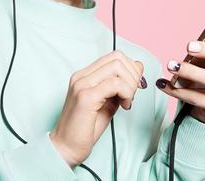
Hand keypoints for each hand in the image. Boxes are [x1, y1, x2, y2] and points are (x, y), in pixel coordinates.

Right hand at [49, 50, 146, 167]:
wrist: (66, 147)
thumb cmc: (86, 128)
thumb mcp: (108, 102)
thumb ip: (120, 86)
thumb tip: (138, 69)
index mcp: (85, 75)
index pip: (115, 56)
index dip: (131, 69)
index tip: (134, 88)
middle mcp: (81, 76)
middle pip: (118, 57)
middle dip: (133, 75)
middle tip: (132, 95)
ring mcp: (82, 84)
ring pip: (117, 67)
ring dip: (130, 84)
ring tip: (127, 101)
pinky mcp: (86, 96)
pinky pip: (115, 84)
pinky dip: (126, 93)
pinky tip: (124, 106)